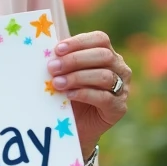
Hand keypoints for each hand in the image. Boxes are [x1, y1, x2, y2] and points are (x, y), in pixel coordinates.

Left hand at [47, 31, 129, 153]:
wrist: (75, 126)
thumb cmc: (69, 93)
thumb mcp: (66, 73)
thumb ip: (62, 59)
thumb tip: (44, 47)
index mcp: (108, 54)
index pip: (100, 39)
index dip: (79, 42)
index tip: (57, 50)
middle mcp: (120, 68)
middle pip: (103, 55)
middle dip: (75, 60)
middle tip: (52, 68)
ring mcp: (122, 89)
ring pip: (104, 76)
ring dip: (77, 77)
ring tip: (57, 83)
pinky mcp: (119, 108)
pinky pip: (105, 98)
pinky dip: (84, 94)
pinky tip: (68, 95)